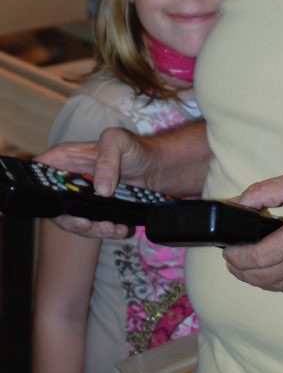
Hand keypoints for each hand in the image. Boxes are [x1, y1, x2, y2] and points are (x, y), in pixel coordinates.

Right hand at [34, 128, 152, 238]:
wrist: (155, 168)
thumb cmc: (134, 148)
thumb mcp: (119, 141)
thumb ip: (107, 160)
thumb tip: (101, 191)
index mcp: (67, 158)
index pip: (39, 172)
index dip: (38, 188)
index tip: (53, 204)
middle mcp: (70, 179)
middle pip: (54, 204)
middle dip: (69, 219)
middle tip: (86, 224)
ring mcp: (82, 196)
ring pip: (73, 219)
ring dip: (90, 229)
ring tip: (111, 228)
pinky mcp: (96, 210)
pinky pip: (93, 225)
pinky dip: (104, 231)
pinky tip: (120, 229)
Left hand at [223, 172, 282, 297]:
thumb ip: (265, 191)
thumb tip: (236, 203)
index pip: (256, 255)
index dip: (234, 253)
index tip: (227, 245)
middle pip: (256, 275)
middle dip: (236, 266)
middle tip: (231, 252)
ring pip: (265, 285)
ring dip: (249, 274)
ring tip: (244, 258)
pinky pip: (280, 288)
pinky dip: (268, 278)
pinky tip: (268, 263)